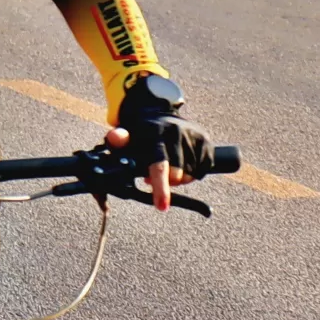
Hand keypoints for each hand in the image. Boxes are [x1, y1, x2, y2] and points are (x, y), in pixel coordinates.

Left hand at [105, 74, 213, 211]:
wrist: (159, 112)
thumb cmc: (140, 132)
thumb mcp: (126, 135)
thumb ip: (118, 138)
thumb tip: (114, 138)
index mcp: (155, 133)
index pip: (159, 165)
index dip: (161, 188)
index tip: (162, 207)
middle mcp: (176, 132)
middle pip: (177, 175)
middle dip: (166, 183)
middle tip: (153, 177)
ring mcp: (193, 135)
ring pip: (191, 175)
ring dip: (179, 179)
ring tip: (168, 168)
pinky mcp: (205, 140)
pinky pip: (202, 170)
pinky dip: (192, 173)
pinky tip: (182, 163)